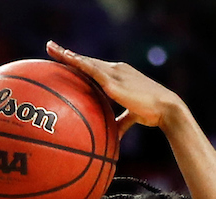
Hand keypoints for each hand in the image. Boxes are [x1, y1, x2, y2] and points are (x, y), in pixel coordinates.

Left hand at [47, 41, 183, 137]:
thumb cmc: (152, 113)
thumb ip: (121, 122)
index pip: (94, 67)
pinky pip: (92, 70)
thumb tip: (113, 134)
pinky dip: (79, 64)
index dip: (79, 63)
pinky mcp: (114, 81)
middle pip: (86, 60)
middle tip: (50, 47)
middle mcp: (115, 70)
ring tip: (50, 48)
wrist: (165, 108)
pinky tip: (68, 59)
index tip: (65, 58)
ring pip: (86, 61)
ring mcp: (114, 73)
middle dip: (67, 54)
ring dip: (67, 55)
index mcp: (119, 76)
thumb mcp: (133, 116)